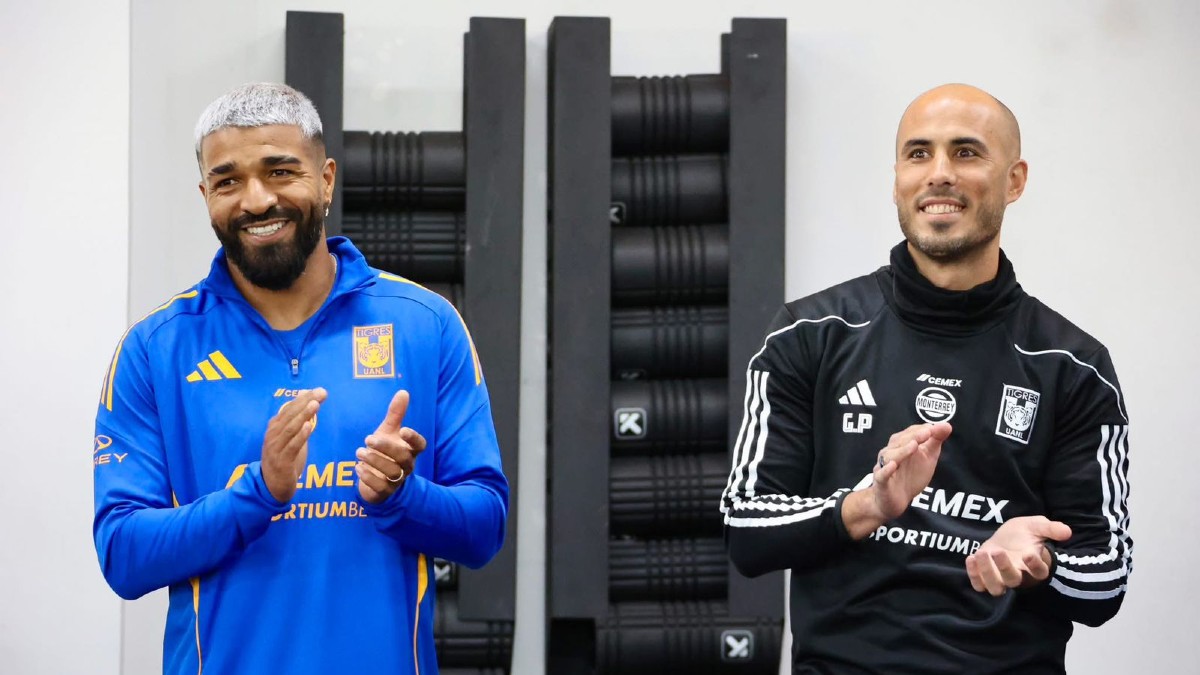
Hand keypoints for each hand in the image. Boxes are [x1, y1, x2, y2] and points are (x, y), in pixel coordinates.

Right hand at [261, 388, 326, 502]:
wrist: (272, 486)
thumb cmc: (284, 459)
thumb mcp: (291, 438)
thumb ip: (299, 421)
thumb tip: (310, 401)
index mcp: (275, 427)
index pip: (289, 408)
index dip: (303, 398)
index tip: (318, 390)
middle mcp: (273, 435)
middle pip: (290, 415)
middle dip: (306, 402)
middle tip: (321, 393)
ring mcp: (276, 448)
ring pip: (290, 428)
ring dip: (303, 415)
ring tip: (315, 404)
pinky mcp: (282, 461)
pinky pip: (292, 446)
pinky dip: (301, 435)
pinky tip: (310, 426)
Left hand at [356, 390, 427, 503]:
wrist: (377, 479)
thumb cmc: (385, 451)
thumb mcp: (389, 431)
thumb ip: (396, 413)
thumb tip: (403, 391)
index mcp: (410, 450)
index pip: (420, 445)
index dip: (413, 439)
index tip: (403, 430)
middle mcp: (407, 465)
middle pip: (403, 458)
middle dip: (386, 448)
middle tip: (368, 439)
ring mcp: (397, 480)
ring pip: (392, 472)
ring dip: (375, 461)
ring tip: (359, 452)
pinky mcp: (385, 491)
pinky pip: (381, 486)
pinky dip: (369, 477)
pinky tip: (358, 468)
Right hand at [870, 422, 951, 520]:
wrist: (896, 501)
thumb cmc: (911, 475)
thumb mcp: (927, 457)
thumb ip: (935, 440)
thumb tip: (947, 424)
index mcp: (901, 445)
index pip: (909, 433)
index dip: (920, 430)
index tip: (933, 428)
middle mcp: (891, 453)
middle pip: (899, 442)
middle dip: (913, 436)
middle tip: (928, 432)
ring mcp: (884, 467)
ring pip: (890, 456)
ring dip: (902, 451)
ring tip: (914, 445)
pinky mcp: (881, 483)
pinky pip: (881, 475)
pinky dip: (886, 470)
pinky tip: (893, 465)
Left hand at [966, 516, 1071, 595]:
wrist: (1006, 536)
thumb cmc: (1024, 533)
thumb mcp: (1037, 525)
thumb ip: (1051, 528)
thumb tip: (1067, 531)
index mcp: (1034, 565)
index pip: (1039, 573)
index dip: (1035, 567)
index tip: (1029, 554)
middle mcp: (1018, 575)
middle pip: (1014, 581)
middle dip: (1005, 568)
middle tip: (998, 551)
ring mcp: (1000, 578)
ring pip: (996, 588)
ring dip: (987, 573)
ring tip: (981, 553)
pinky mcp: (985, 577)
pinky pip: (979, 585)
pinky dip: (974, 575)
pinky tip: (971, 558)